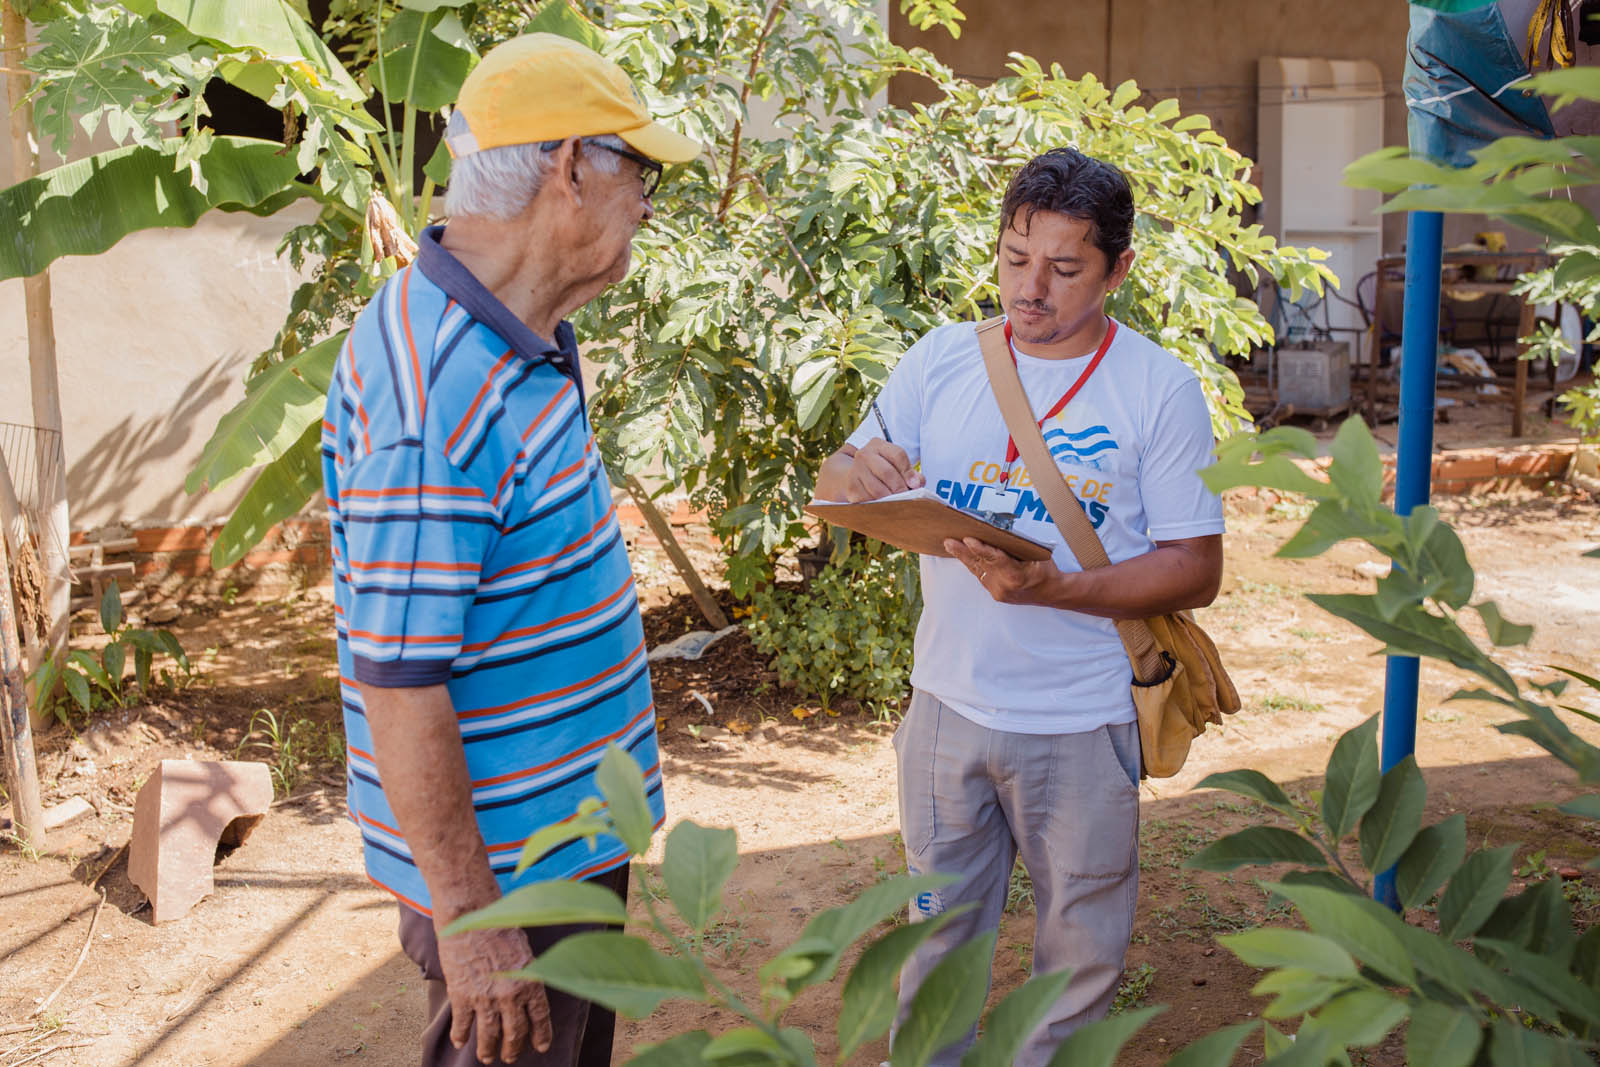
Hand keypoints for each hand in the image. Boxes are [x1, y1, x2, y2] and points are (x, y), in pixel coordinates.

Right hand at [435, 925, 552, 1063]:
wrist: (471, 915)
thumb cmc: (500, 927)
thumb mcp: (524, 951)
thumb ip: (526, 976)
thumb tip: (527, 996)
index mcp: (531, 981)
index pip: (540, 1018)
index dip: (541, 1036)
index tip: (540, 1048)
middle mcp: (510, 995)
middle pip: (515, 1033)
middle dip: (513, 1049)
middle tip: (510, 1056)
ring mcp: (485, 998)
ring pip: (489, 1036)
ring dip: (488, 1051)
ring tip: (487, 1057)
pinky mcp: (462, 996)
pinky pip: (463, 1025)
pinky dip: (461, 1036)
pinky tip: (460, 1042)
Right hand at [845, 439, 924, 501]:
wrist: (854, 475)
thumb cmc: (881, 470)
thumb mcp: (895, 465)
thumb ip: (911, 473)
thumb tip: (917, 483)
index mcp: (878, 445)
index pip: (898, 455)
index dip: (908, 471)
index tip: (915, 485)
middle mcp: (864, 455)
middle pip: (887, 472)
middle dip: (900, 488)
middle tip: (907, 498)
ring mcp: (855, 470)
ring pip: (877, 489)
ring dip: (890, 499)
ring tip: (897, 503)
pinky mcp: (851, 487)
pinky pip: (868, 500)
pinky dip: (879, 505)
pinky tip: (885, 506)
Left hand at [944, 536, 1060, 604]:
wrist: (1052, 592)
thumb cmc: (1046, 570)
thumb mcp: (1036, 554)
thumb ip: (1015, 546)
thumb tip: (994, 533)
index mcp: (1016, 575)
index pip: (994, 559)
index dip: (980, 548)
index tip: (967, 539)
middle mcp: (1004, 586)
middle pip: (981, 565)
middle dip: (963, 552)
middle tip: (949, 541)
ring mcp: (999, 592)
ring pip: (978, 571)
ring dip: (964, 557)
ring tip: (951, 545)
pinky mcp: (996, 595)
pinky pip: (982, 576)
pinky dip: (973, 565)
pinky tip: (964, 556)